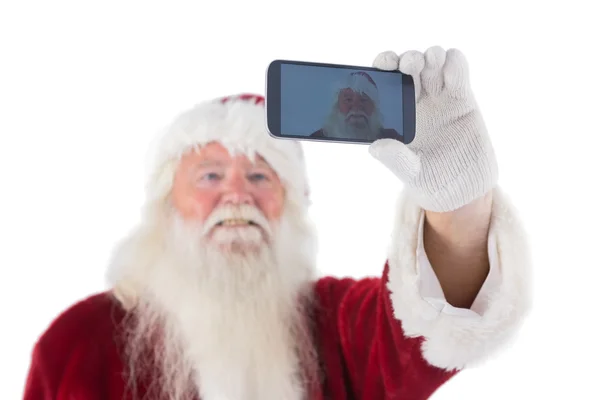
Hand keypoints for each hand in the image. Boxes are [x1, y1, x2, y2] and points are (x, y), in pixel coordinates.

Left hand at [368, 46, 497, 211]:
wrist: (463, 190)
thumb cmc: (430, 180)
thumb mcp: (410, 173)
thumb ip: (395, 159)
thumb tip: (376, 147)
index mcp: (396, 112)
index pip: (386, 79)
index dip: (384, 65)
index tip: (383, 64)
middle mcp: (416, 99)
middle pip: (410, 64)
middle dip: (409, 58)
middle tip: (409, 65)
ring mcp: (440, 96)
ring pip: (434, 60)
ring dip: (431, 55)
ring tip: (430, 63)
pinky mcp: (463, 98)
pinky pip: (458, 70)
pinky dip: (455, 61)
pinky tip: (451, 69)